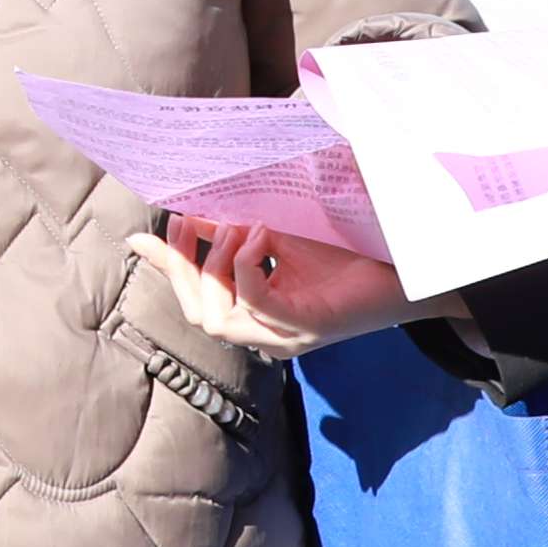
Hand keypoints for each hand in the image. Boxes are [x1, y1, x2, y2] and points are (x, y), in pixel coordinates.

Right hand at [143, 216, 401, 355]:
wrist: (407, 270)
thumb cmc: (348, 253)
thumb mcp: (280, 235)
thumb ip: (236, 231)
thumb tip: (192, 209)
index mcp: (255, 311)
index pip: (193, 297)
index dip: (165, 267)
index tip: (140, 236)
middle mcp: (264, 333)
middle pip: (195, 312)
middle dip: (182, 266)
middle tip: (187, 220)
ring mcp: (284, 336)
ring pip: (216, 317)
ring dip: (215, 266)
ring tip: (236, 226)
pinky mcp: (306, 329)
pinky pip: (257, 306)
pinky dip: (247, 268)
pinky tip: (260, 236)